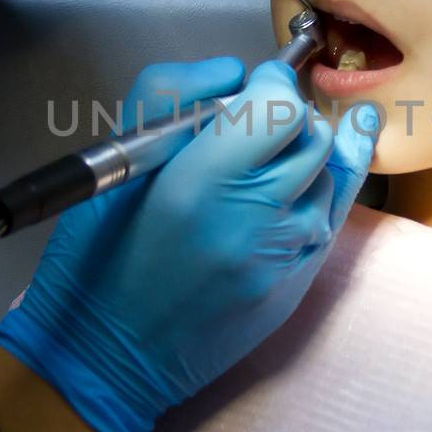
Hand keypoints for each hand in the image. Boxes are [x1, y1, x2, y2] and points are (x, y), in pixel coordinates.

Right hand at [0, 56, 378, 431]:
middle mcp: (252, 220)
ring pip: (332, 175)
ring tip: (275, 154)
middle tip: (259, 121)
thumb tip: (236, 74)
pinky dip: (321, 189)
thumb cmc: (98, 256)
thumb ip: (173, 97)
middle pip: (314, 135)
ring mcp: (284, 258)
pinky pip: (333, 218)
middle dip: (291, 116)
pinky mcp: (298, 288)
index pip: (278, 106)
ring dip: (308, 155)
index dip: (272, 84)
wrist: (109, 357)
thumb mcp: (114, 162)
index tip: (256, 83)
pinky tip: (322, 168)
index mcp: (198, 183)